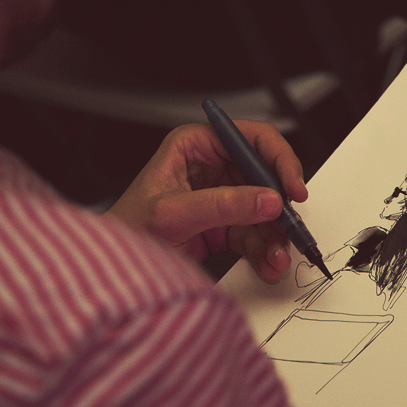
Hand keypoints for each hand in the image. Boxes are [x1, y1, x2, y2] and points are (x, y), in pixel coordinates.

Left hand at [105, 121, 307, 281]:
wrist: (114, 268)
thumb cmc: (127, 228)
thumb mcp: (174, 212)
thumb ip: (223, 205)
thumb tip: (268, 200)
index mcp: (195, 145)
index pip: (250, 138)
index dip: (278, 158)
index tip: (291, 187)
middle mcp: (211, 165)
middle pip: (264, 176)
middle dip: (280, 205)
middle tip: (292, 228)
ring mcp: (220, 195)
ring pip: (264, 208)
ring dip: (275, 235)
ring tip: (277, 257)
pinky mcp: (223, 224)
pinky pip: (255, 232)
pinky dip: (265, 249)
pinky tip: (268, 263)